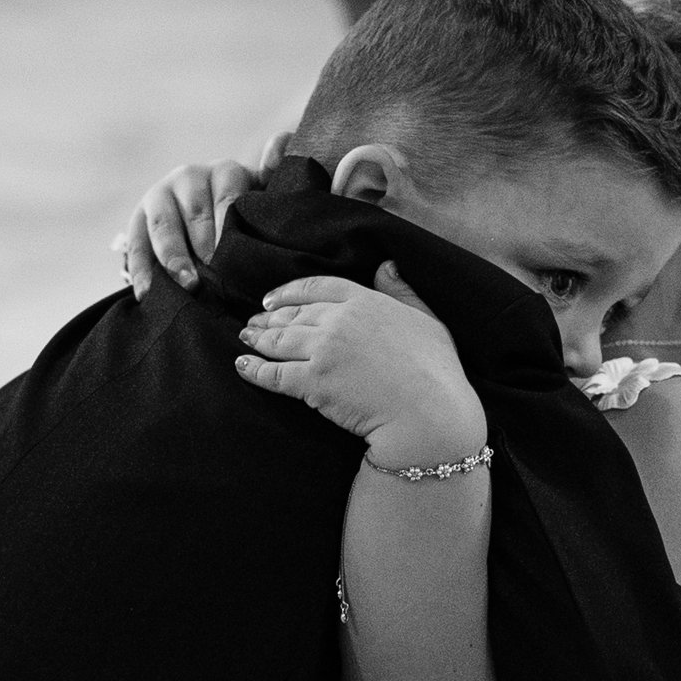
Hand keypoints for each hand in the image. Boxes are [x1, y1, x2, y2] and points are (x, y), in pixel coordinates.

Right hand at [117, 128, 292, 296]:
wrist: (205, 214)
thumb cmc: (244, 211)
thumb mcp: (264, 192)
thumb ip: (276, 173)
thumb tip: (279, 149)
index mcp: (225, 172)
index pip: (228, 196)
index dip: (228, 225)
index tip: (231, 253)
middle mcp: (190, 177)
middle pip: (195, 213)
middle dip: (205, 246)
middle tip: (217, 276)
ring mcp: (160, 196)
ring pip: (164, 226)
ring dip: (174, 257)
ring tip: (188, 285)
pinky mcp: (138, 219)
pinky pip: (136, 243)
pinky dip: (141, 270)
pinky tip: (147, 294)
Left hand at [235, 267, 486, 469]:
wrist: (429, 415)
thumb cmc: (438, 373)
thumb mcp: (428, 321)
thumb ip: (402, 292)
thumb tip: (385, 265)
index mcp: (365, 301)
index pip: (317, 288)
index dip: (289, 292)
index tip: (272, 299)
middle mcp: (339, 320)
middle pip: (293, 313)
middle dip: (269, 317)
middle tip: (253, 322)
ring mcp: (323, 350)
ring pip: (279, 340)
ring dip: (258, 339)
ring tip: (245, 338)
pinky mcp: (313, 382)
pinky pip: (274, 374)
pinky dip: (254, 370)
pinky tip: (242, 366)